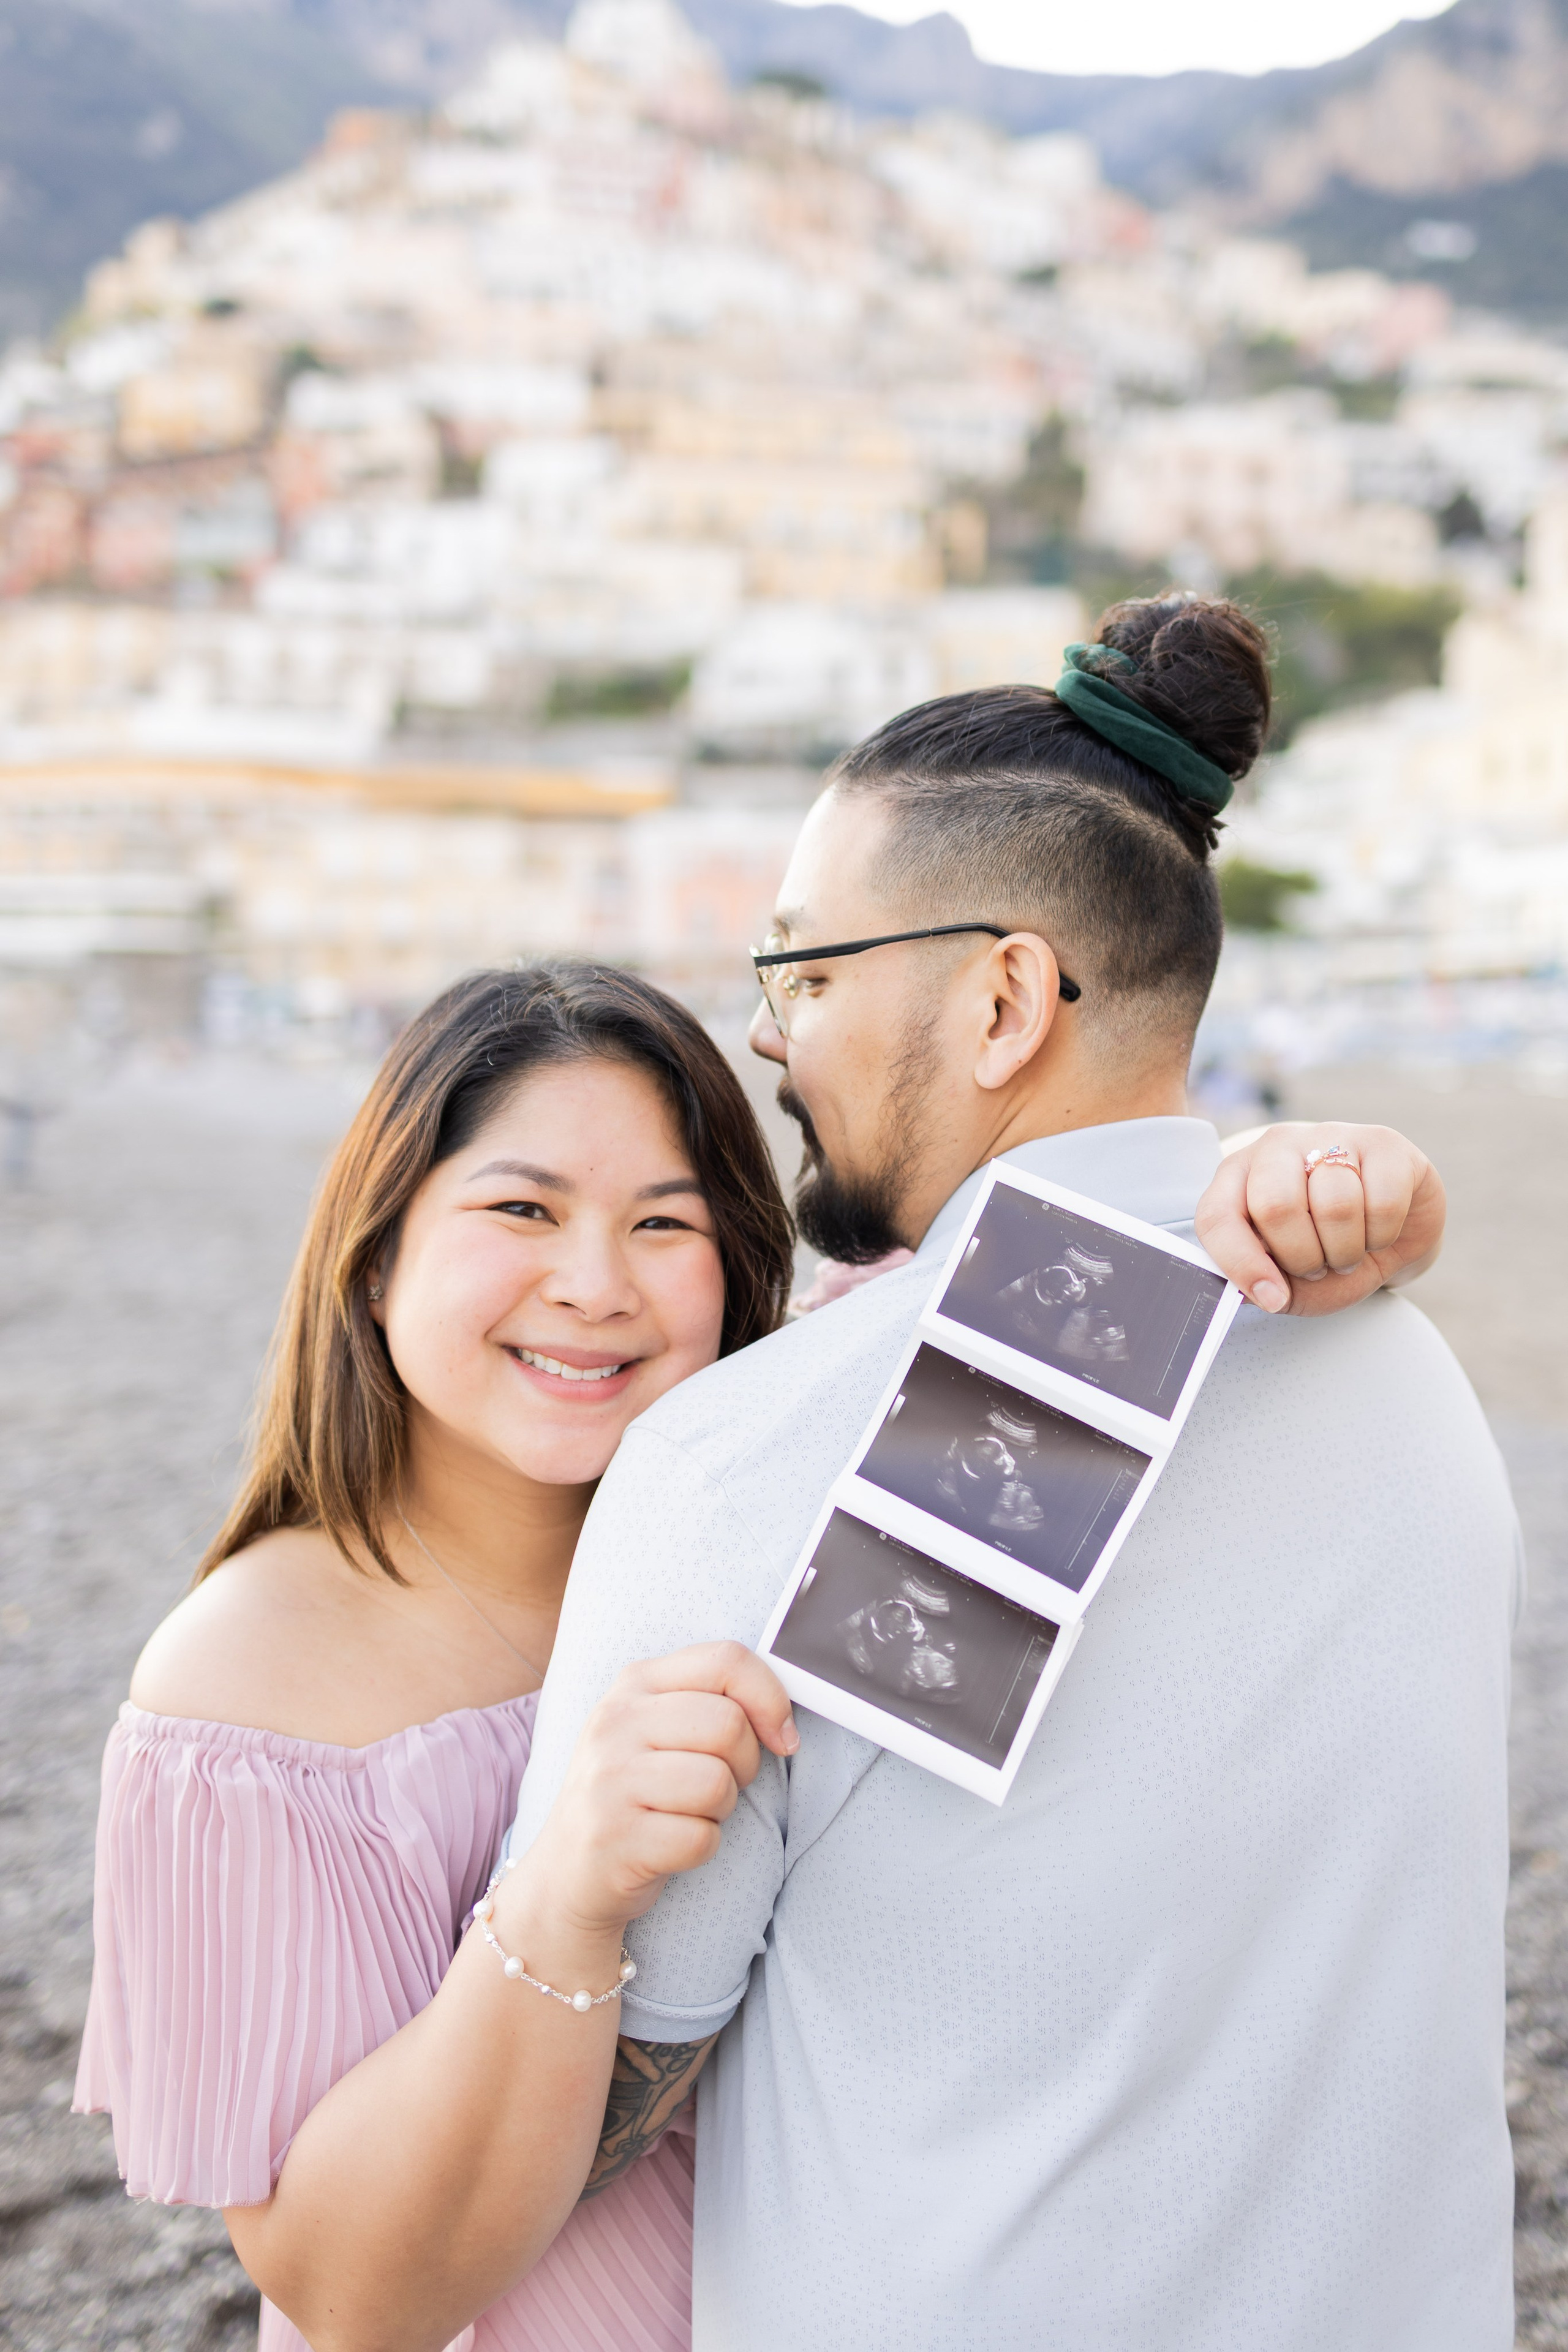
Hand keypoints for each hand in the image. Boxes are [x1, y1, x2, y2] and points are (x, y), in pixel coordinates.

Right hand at [525, 1642, 798, 1938]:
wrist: (569, 1870)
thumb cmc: (636, 1792)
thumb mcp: (659, 1727)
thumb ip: (712, 1702)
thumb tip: (784, 1720)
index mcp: (635, 1683)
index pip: (726, 1660)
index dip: (771, 1698)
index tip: (781, 1736)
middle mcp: (615, 1722)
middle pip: (728, 1725)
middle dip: (745, 1764)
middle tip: (718, 1784)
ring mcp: (608, 1779)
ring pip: (717, 1783)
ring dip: (720, 1809)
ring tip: (687, 1812)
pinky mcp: (614, 1836)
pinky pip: (700, 1837)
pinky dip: (700, 1847)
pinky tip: (670, 1844)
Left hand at [1194, 1122, 1444, 1317]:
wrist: (1394, 1233)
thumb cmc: (1330, 1250)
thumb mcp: (1289, 1278)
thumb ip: (1263, 1282)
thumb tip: (1253, 1291)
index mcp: (1240, 1175)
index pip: (1217, 1214)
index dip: (1241, 1264)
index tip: (1272, 1297)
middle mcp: (1280, 1146)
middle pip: (1275, 1206)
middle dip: (1301, 1257)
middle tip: (1317, 1267)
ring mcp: (1332, 1136)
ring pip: (1335, 1205)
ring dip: (1346, 1250)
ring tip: (1348, 1251)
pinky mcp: (1384, 1142)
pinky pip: (1382, 1203)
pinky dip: (1382, 1236)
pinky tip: (1377, 1231)